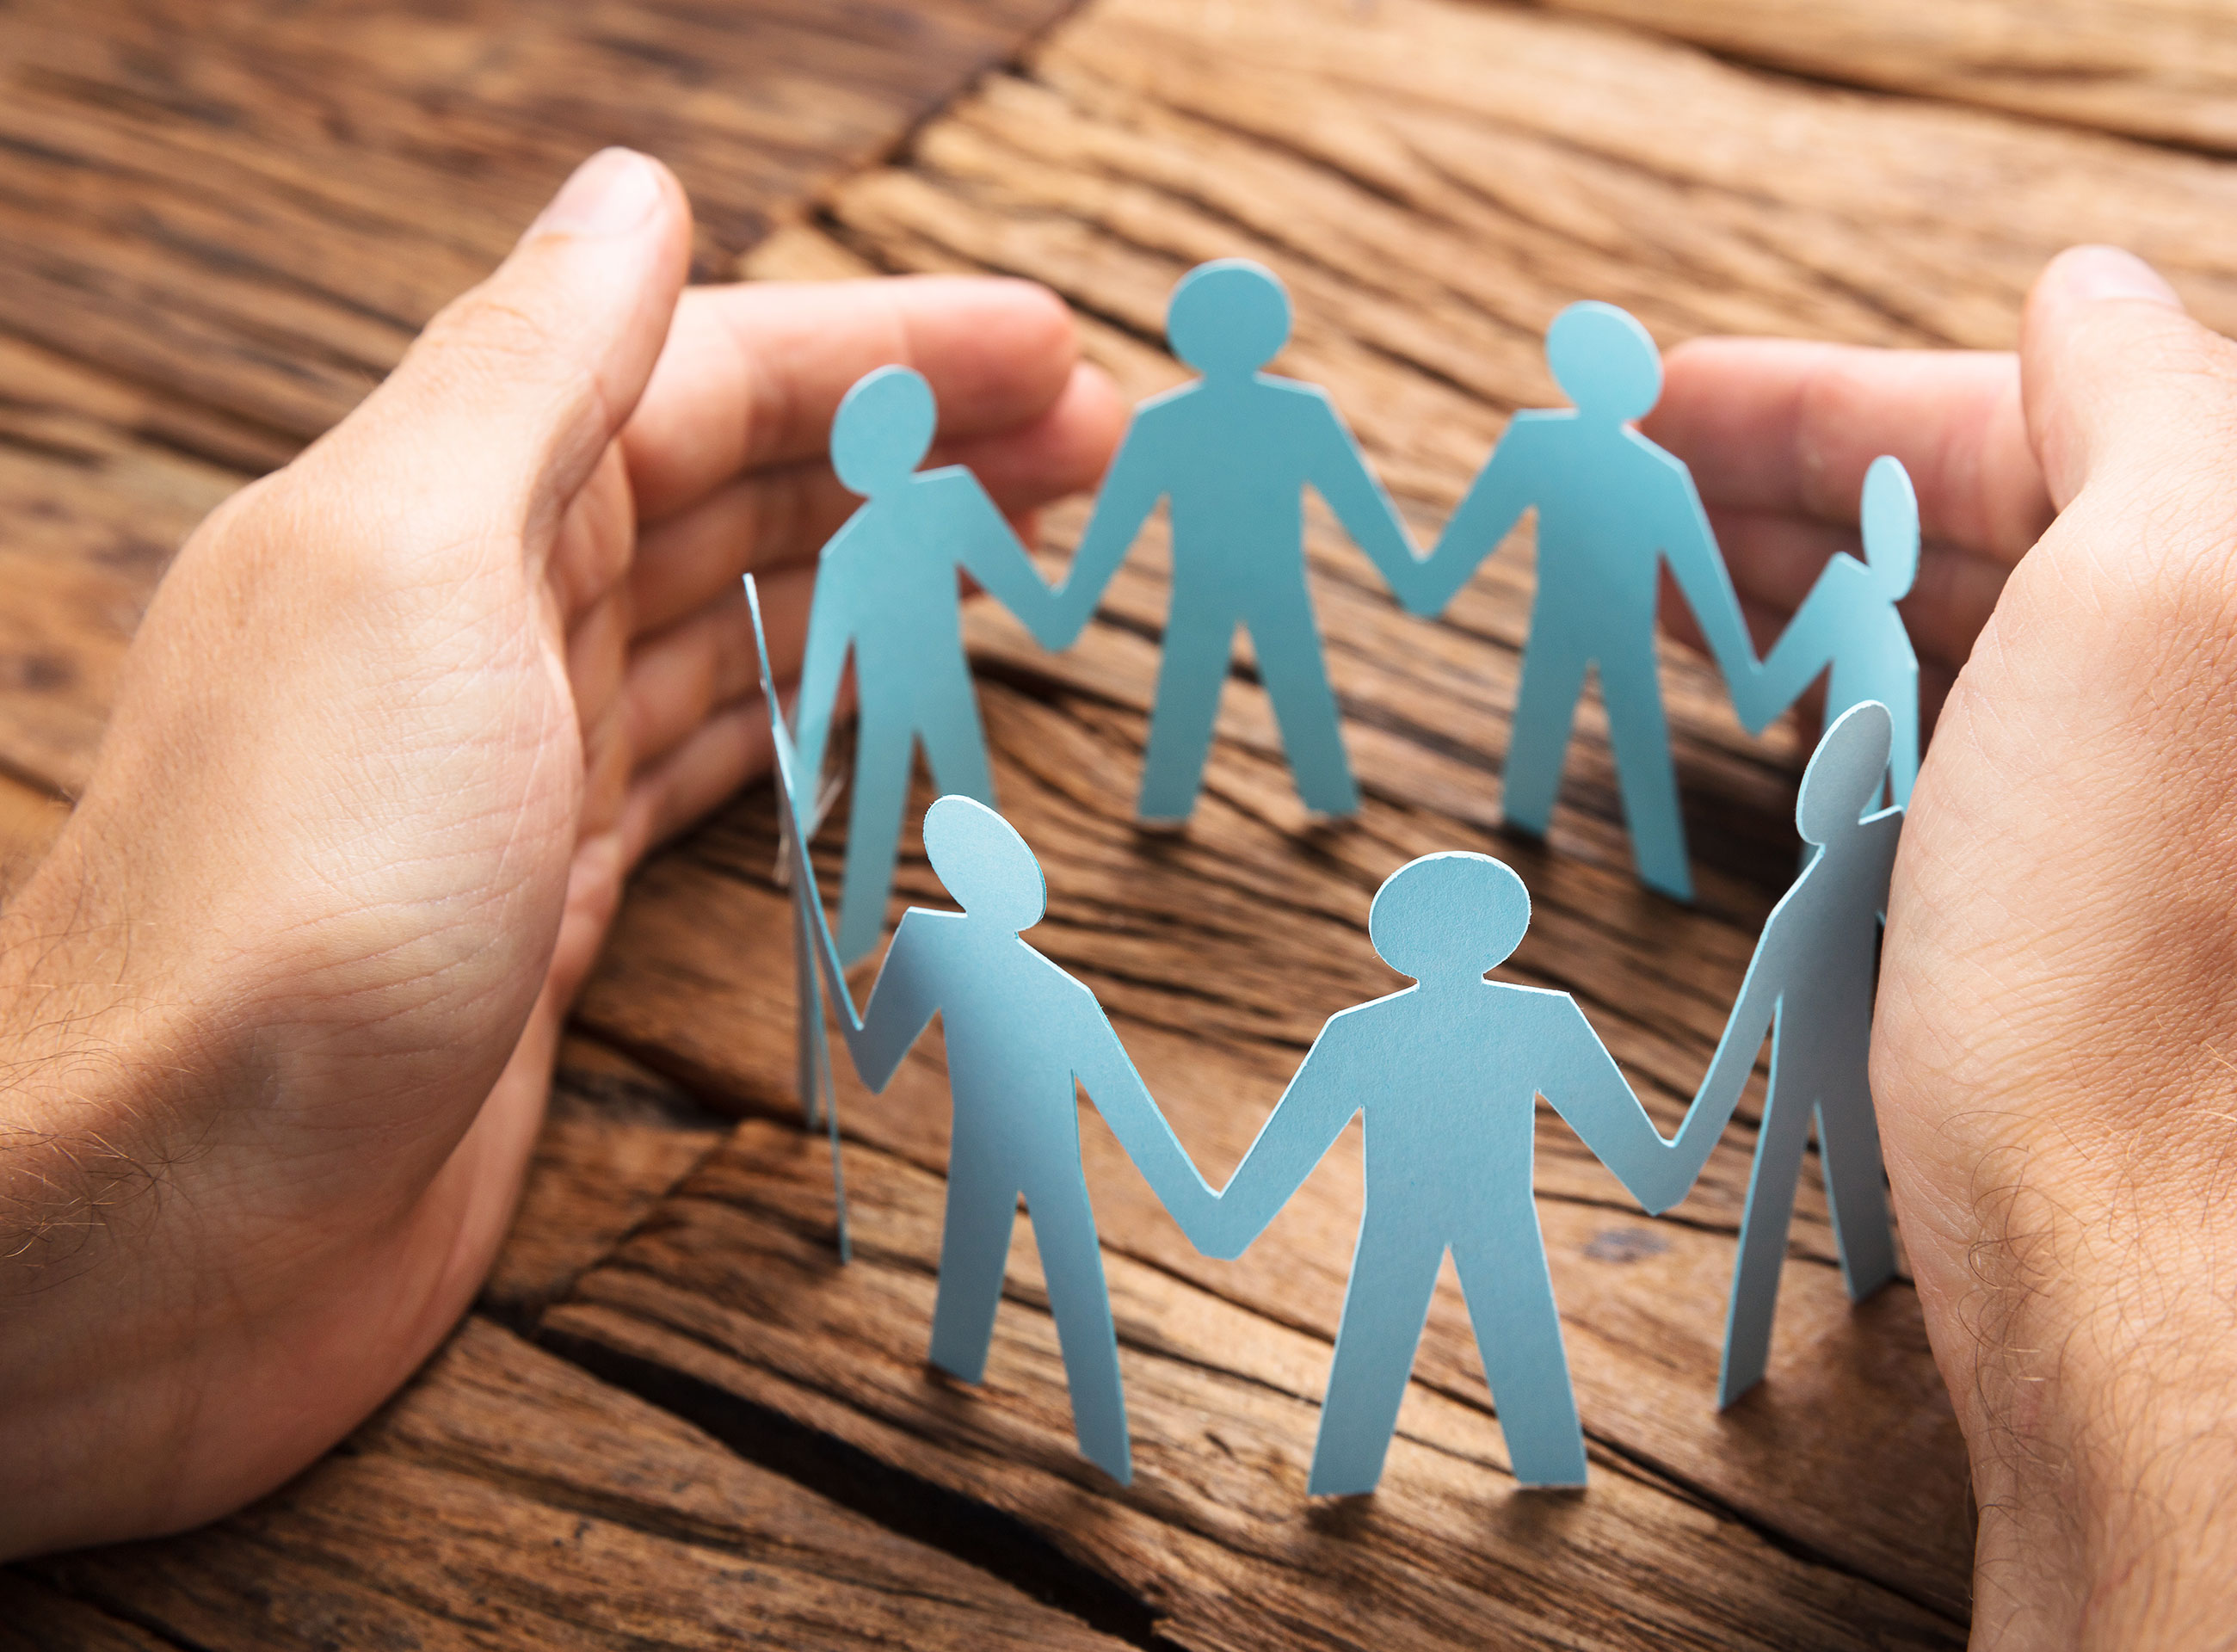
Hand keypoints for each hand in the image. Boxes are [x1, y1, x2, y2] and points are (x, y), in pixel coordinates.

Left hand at [0, 148, 1120, 1557]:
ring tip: (1023, 546)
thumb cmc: (292, 891)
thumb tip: (637, 189)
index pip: (702, 376)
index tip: (1056, 349)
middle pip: (733, 488)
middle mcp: (475, 621)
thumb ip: (529, 368)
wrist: (170, 1220)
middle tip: (1095, 446)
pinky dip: (808, 710)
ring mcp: (511, 769)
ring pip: (733, 619)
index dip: (888, 350)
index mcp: (445, 509)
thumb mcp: (413, 564)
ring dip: (878, 565)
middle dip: (914, 447)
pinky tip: (874, 696)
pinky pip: (709, 763)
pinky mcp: (545, 905)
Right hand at [1663, 249, 2236, 1640]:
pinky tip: (1812, 747)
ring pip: (2026, 670)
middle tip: (1635, 501)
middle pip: (2042, 538)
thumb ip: (2148, 394)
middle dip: (1823, 502)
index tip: (1658, 406)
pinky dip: (1900, 741)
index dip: (1838, 398)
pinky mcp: (2185, 977)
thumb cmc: (2167, 989)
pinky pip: (2022, 796)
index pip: (2071, 416)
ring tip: (1688, 606)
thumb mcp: (2170, 598)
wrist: (2191, 1348)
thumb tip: (2095, 284)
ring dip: (1847, 615)